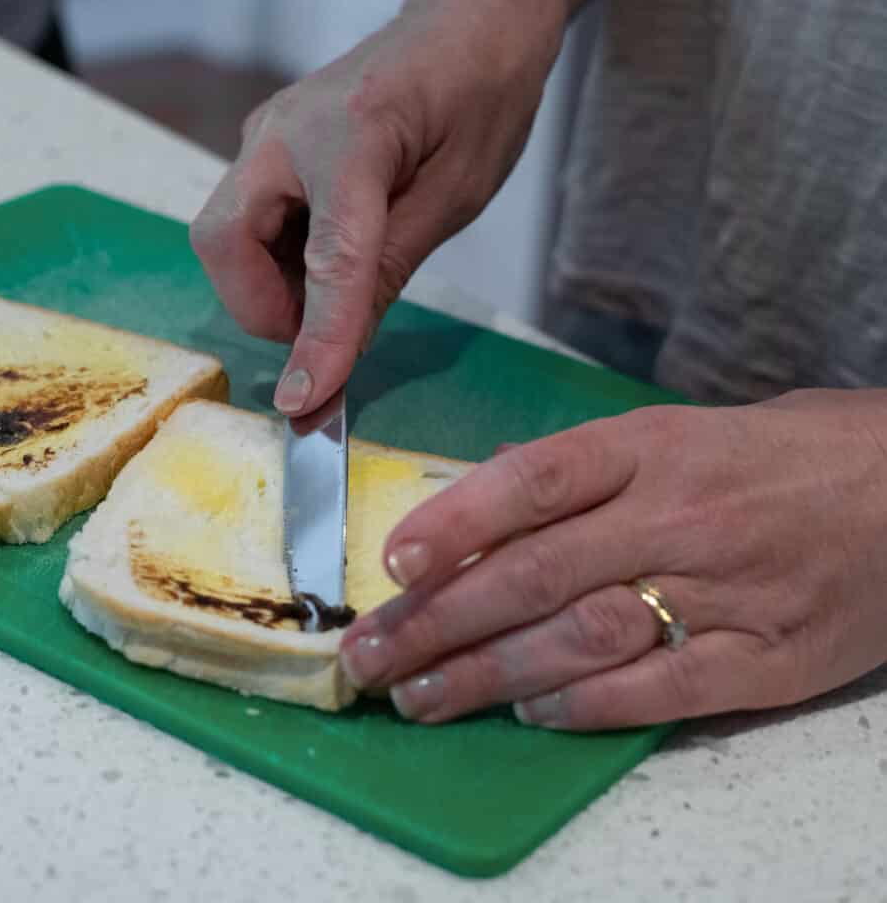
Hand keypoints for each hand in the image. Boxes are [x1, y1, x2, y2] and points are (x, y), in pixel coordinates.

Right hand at [189, 0, 559, 416]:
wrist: (470, 18)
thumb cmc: (480, 93)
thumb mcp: (456, 195)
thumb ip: (385, 272)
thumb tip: (334, 356)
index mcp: (355, 133)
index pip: (325, 255)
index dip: (315, 334)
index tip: (305, 400)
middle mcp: (286, 129)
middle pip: (223, 239)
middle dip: (260, 305)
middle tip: (320, 330)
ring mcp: (266, 134)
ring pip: (225, 235)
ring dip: (267, 283)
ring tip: (337, 289)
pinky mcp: (265, 146)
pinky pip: (245, 218)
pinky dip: (273, 258)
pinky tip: (327, 259)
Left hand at [341, 389, 886, 729]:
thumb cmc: (774, 457)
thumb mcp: (676, 433)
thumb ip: (580, 470)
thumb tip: (474, 498)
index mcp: (649, 446)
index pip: (534, 480)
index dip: (455, 522)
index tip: (390, 565)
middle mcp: (678, 514)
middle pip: (535, 573)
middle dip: (437, 622)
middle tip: (371, 658)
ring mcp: (726, 589)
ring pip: (581, 637)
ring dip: (488, 675)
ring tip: (421, 698)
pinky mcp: (770, 658)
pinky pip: (661, 690)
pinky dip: (587, 705)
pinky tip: (530, 711)